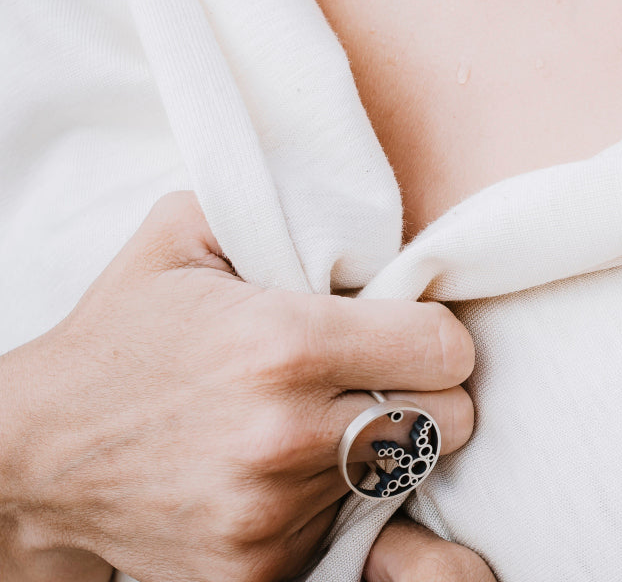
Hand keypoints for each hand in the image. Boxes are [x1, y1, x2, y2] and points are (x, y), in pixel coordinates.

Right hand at [1, 192, 474, 581]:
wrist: (38, 455)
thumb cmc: (124, 332)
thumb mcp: (185, 232)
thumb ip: (279, 208)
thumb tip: (364, 225)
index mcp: (285, 342)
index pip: (446, 349)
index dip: (436, 335)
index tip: (408, 331)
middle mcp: (287, 433)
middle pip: (448, 422)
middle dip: (425, 393)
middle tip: (377, 375)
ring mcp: (273, 512)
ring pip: (400, 475)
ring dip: (376, 445)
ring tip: (313, 414)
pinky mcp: (259, 570)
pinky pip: (347, 525)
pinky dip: (331, 494)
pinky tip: (281, 464)